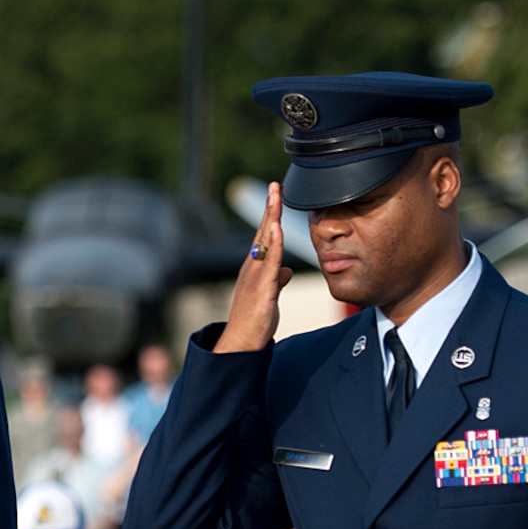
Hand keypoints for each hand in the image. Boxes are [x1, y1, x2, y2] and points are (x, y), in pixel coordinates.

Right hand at [213, 183, 295, 354]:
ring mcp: (254, 276)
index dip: (271, 216)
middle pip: (262, 231)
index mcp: (254, 269)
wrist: (240, 343)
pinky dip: (273, 242)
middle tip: (275, 185)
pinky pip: (269, 261)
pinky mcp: (261, 287)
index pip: (264, 237)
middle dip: (269, 207)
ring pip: (264, 241)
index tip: (277, 196)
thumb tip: (287, 269)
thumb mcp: (270, 296)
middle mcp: (252, 268)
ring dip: (270, 216)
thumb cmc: (254, 323)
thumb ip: (277, 280)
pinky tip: (276, 227)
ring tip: (275, 195)